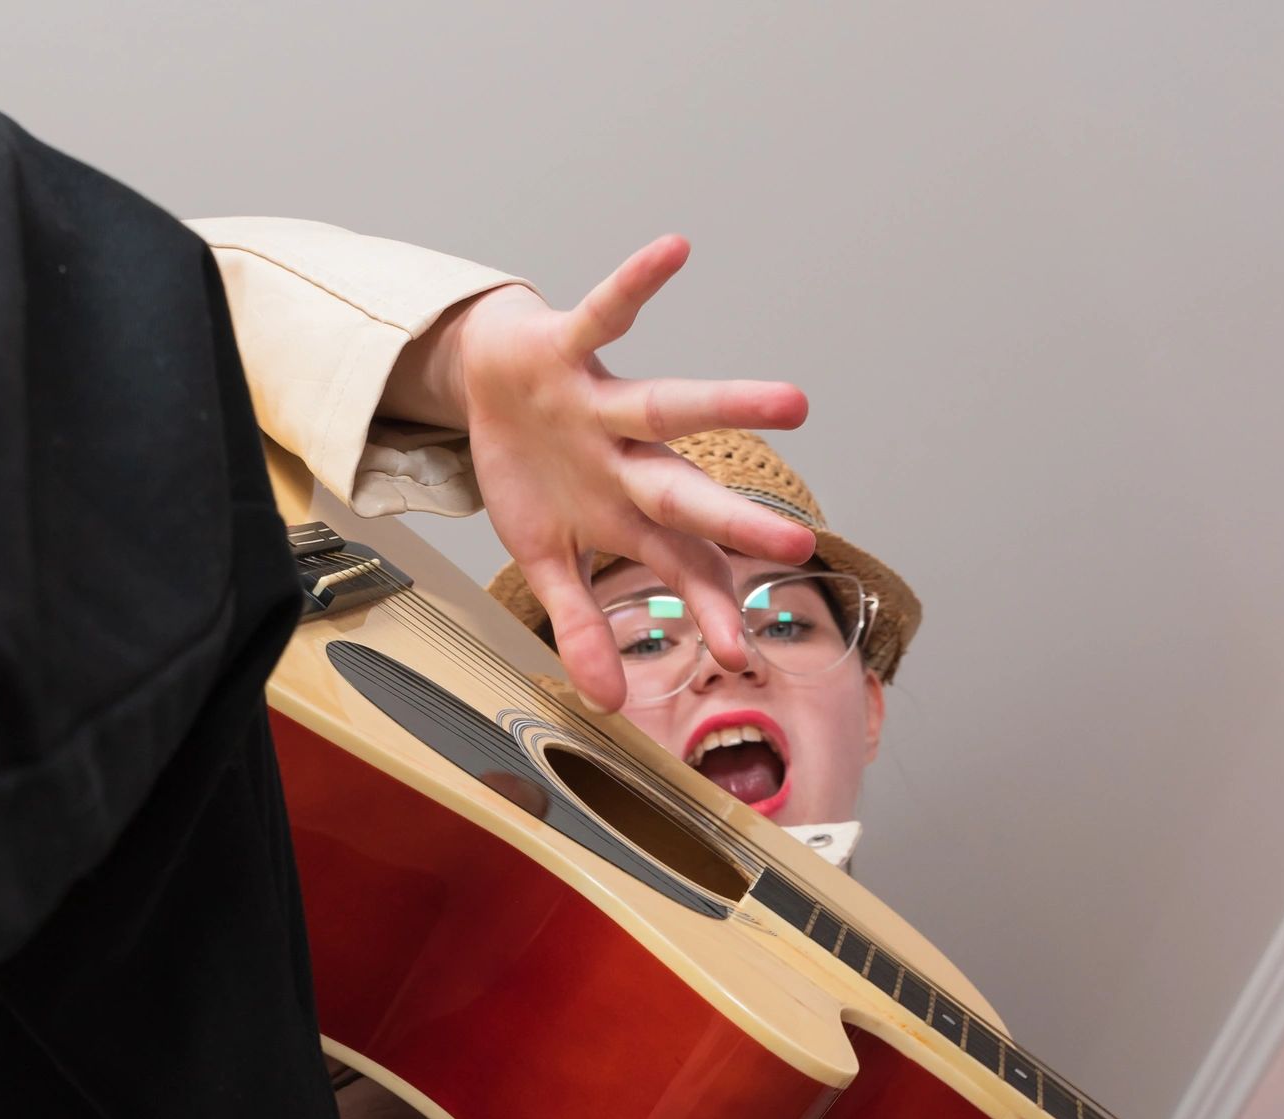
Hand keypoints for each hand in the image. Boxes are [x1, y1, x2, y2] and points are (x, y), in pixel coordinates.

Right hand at [436, 239, 814, 710]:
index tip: (740, 652)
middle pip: (686, 495)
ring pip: (667, 406)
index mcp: (625, 513)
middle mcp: (626, 461)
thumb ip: (577, 624)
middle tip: (797, 546)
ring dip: (726, 406)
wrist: (486, 377)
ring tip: (793, 402)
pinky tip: (675, 249)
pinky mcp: (569, 350)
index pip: (678, 563)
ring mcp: (601, 406)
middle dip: (736, 522)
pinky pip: (605, 313)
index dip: (707, 603)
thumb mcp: (541, 556)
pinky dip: (635, 284)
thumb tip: (604, 704)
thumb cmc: (530, 467)